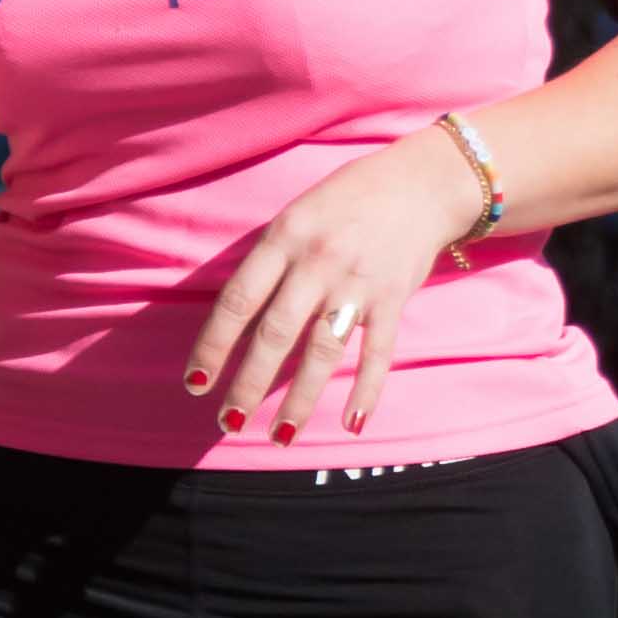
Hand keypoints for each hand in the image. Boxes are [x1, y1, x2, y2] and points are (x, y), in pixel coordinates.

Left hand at [185, 133, 492, 440]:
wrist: (422, 182)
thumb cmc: (348, 198)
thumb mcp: (297, 214)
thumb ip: (270, 260)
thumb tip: (237, 316)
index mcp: (285, 237)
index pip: (238, 300)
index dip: (214, 344)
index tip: (196, 382)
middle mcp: (318, 262)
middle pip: (276, 334)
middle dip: (249, 383)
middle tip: (229, 421)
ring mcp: (358, 283)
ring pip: (323, 351)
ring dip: (299, 398)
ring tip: (279, 435)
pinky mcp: (393, 300)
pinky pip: (377, 353)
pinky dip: (366, 390)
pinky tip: (351, 423)